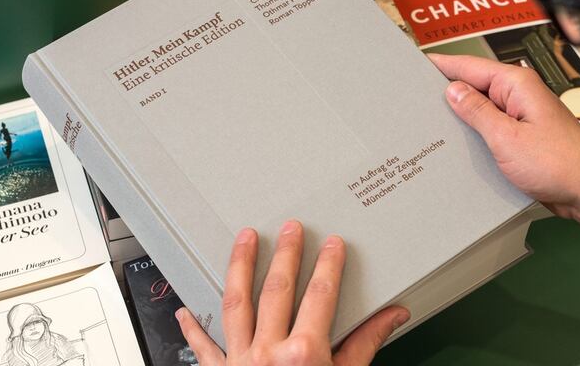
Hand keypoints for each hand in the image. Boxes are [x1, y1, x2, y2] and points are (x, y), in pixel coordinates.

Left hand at [176, 220, 409, 365]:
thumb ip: (366, 346)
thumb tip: (393, 316)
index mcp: (304, 355)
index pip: (320, 296)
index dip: (328, 266)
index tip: (333, 243)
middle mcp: (268, 354)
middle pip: (277, 291)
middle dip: (286, 255)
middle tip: (290, 227)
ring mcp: (239, 363)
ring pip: (236, 304)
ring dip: (239, 267)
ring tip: (244, 239)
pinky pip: (203, 349)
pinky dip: (193, 330)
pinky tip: (186, 310)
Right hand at [429, 53, 579, 219]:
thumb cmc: (559, 165)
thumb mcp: (506, 138)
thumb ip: (477, 111)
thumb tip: (453, 90)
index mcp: (517, 84)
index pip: (470, 66)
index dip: (441, 65)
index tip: (416, 65)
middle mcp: (521, 94)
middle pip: (475, 85)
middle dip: (448, 92)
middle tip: (415, 100)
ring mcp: (524, 115)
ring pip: (483, 108)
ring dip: (462, 116)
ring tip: (431, 122)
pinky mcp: (525, 135)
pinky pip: (494, 126)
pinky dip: (477, 132)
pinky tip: (461, 143)